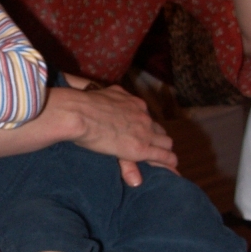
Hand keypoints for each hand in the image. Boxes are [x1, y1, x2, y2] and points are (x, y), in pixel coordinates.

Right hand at [52, 85, 177, 183]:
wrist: (78, 113)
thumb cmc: (80, 104)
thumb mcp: (96, 95)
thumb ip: (97, 92)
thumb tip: (84, 82)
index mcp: (131, 102)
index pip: (144, 115)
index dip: (145, 126)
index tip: (144, 133)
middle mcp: (141, 114)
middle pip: (157, 129)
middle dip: (158, 138)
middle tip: (158, 149)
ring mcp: (143, 130)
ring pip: (164, 142)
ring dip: (165, 150)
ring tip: (167, 160)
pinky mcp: (141, 148)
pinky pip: (163, 156)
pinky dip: (169, 163)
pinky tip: (172, 169)